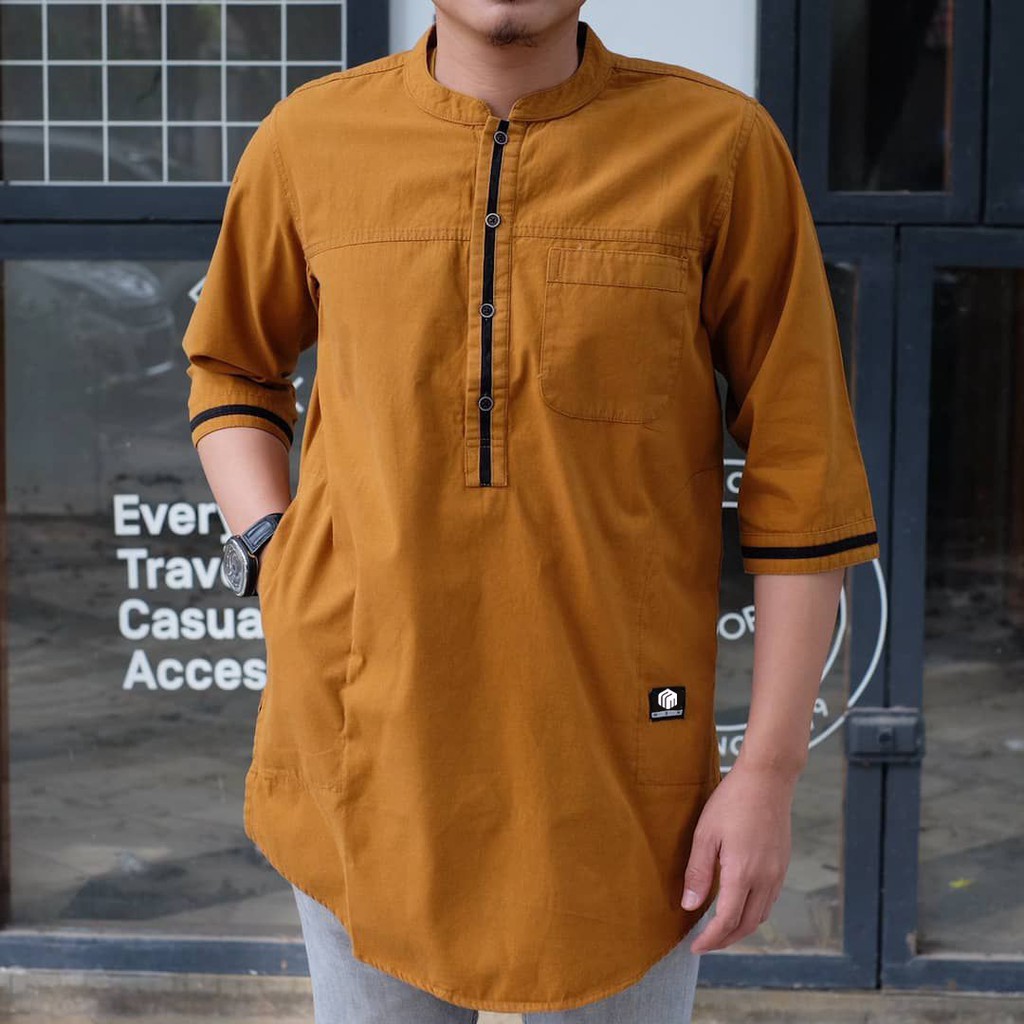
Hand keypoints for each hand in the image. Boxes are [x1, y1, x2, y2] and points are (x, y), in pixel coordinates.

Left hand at [681, 761, 794, 953]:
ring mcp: (777, 873)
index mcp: (743, 873)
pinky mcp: (782, 865)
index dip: (710, 939)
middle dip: (725, 940)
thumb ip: (698, 872)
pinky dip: (753, 912)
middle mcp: (765, 879)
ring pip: (760, 915)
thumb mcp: (705, 833)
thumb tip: (690, 906)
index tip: (695, 947)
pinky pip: (769, 900)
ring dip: (740, 928)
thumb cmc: (732, 801)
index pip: (727, 921)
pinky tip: (739, 905)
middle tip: (705, 944)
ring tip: (719, 929)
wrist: (767, 779)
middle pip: (746, 925)